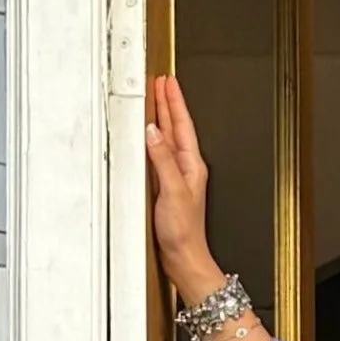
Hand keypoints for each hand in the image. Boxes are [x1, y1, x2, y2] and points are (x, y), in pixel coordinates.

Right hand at [145, 73, 217, 298]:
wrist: (184, 258)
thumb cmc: (184, 232)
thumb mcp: (173, 191)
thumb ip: (163, 160)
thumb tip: (153, 132)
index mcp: (192, 166)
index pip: (182, 125)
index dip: (174, 102)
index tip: (168, 82)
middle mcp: (186, 169)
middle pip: (175, 128)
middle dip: (168, 104)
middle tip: (161, 83)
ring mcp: (176, 178)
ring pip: (167, 139)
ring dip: (161, 119)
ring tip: (155, 100)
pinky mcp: (167, 188)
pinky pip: (160, 155)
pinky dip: (154, 140)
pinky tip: (148, 138)